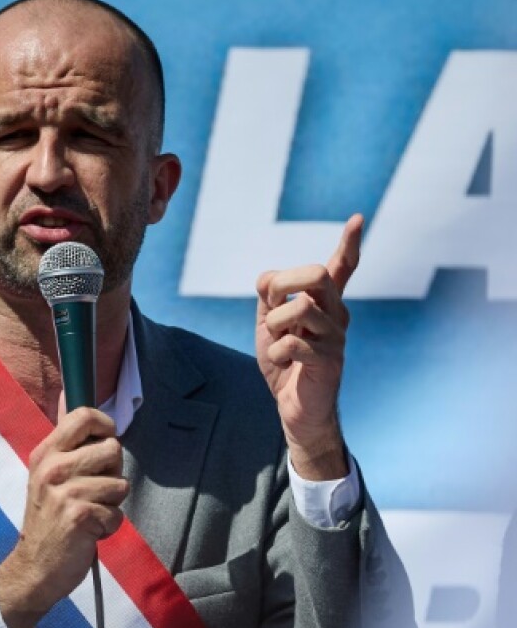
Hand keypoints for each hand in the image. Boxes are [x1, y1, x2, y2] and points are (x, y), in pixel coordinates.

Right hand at [0, 407, 126, 627]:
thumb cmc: (48, 519)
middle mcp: (52, 468)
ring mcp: (65, 492)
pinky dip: (109, 526)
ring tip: (89, 513)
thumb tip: (70, 394)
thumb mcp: (47, 475)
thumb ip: (65, 441)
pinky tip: (90, 531)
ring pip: (120, 484)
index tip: (105, 441)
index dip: (105, 425)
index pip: (82, 416)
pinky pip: (117, 513)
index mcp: (45, 453)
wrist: (34, 566)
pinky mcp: (80, 516)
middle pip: (111, 449)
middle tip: (93, 491)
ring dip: (112, 503)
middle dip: (112, 472)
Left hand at [255, 213, 362, 479]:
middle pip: (317, 274)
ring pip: (299, 307)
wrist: (295, 408)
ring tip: (279, 344)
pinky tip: (286, 364)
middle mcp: (337, 314)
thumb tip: (268, 279)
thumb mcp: (269, 324)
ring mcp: (336, 337)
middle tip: (272, 307)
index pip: (341, 268)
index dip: (349, 244)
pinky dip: (278, 352)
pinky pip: (292, 342)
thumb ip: (269, 297)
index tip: (358, 218)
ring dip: (275, 325)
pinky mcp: (329, 360)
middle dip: (284, 284)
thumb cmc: (285, 364)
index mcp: (325, 303)